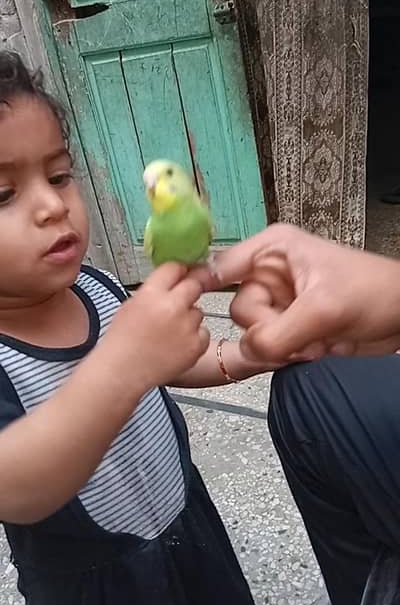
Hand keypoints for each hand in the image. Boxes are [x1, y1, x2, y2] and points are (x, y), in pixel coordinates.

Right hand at [106, 262, 209, 389]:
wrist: (122, 372)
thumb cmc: (122, 341)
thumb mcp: (132, 304)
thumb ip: (155, 289)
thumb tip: (175, 279)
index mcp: (151, 293)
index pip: (175, 267)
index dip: (180, 270)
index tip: (184, 273)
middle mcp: (172, 306)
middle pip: (194, 284)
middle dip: (190, 290)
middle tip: (182, 300)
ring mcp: (187, 326)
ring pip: (198, 311)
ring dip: (189, 318)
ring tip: (170, 333)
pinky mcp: (197, 345)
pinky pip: (203, 333)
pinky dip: (194, 338)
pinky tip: (176, 346)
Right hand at [209, 224, 399, 362]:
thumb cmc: (373, 293)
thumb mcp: (322, 310)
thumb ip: (277, 333)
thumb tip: (246, 352)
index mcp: (273, 250)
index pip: (222, 265)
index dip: (203, 284)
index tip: (189, 301)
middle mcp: (270, 273)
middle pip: (240, 310)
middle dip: (269, 329)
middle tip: (301, 334)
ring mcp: (280, 302)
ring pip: (254, 334)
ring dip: (284, 346)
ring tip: (316, 341)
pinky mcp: (290, 327)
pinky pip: (270, 348)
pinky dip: (290, 354)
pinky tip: (316, 350)